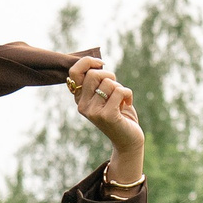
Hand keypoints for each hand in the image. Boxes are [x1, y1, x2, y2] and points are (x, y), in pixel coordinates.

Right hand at [67, 56, 144, 171]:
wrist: (128, 140)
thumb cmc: (119, 114)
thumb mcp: (105, 94)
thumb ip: (98, 82)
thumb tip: (97, 63)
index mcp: (80, 99)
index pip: (74, 72)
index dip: (87, 62)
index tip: (101, 64)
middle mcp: (82, 106)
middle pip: (93, 74)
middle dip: (109, 76)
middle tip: (116, 88)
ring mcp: (93, 112)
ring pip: (108, 83)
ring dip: (120, 88)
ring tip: (121, 100)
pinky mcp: (106, 116)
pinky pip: (119, 91)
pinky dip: (128, 94)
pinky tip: (128, 104)